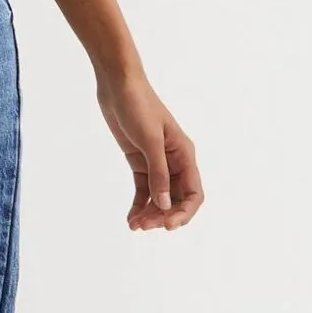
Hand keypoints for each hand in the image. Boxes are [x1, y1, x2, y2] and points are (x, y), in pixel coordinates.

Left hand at [96, 65, 203, 230]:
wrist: (117, 86)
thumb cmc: (138, 106)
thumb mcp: (149, 141)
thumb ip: (158, 174)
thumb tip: (165, 205)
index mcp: (184, 154)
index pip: (194, 193)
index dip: (184, 212)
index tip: (168, 226)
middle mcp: (174, 161)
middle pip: (177, 199)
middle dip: (163, 216)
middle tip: (144, 227)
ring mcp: (157, 163)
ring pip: (159, 198)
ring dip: (150, 214)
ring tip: (134, 226)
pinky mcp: (140, 162)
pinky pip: (144, 190)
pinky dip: (139, 205)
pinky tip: (130, 219)